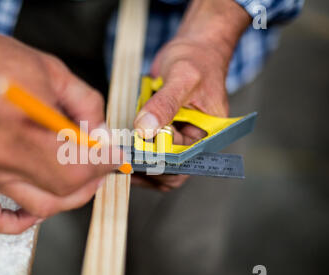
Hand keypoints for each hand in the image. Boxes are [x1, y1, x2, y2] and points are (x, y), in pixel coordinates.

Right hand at [0, 2, 119, 232]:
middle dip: (92, 180)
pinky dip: (15, 222)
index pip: (77, 167)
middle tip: (100, 165)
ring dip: (66, 199)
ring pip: (38, 207)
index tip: (114, 156)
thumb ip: (86, 104)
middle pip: (62, 191)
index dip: (104, 164)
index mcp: (23, 127)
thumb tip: (101, 134)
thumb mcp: (53, 71)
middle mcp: (1, 156)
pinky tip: (32, 209)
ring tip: (77, 180)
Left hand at [132, 0, 249, 191]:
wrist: (192, 49)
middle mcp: (192, 143)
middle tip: (124, 150)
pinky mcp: (160, 134)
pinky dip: (134, 149)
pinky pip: (146, 152)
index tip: (139, 148)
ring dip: (137, 158)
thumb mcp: (183, 78)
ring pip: (155, 165)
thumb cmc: (197, 61)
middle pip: (168, 170)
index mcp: (208, 136)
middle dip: (145, 162)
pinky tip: (122, 141)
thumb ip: (165, 104)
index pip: (184, 163)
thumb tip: (146, 130)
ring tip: (121, 145)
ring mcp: (175, 139)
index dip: (161, 161)